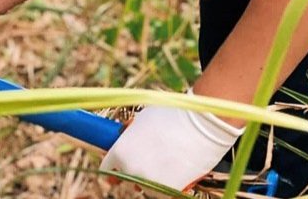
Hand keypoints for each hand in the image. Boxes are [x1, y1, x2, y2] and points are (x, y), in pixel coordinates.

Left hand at [99, 94, 242, 191]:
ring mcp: (148, 183)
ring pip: (144, 186)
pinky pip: (161, 191)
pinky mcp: (168, 192)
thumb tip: (124, 138)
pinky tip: (174, 169)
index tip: (116, 166)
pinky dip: (166, 183)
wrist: (200, 126)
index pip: (107, 167)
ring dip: (149, 178)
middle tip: (144, 161)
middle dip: (131, 171)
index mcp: (119, 151)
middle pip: (125, 178)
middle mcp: (130, 170)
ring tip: (163, 161)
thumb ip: (130, 134)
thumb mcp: (142, 120)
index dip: (112, 166)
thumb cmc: (169, 116)